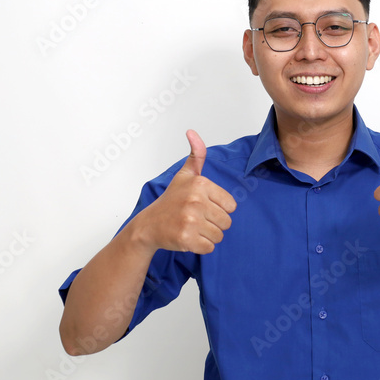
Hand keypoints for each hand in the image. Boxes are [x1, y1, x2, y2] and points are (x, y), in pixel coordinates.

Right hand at [133, 130, 236, 253]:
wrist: (148, 225)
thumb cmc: (171, 201)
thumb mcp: (185, 175)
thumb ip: (196, 155)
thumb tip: (192, 132)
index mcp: (200, 184)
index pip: (231, 206)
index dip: (219, 209)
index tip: (203, 207)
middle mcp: (195, 201)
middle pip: (227, 222)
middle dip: (214, 224)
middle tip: (196, 219)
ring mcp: (190, 220)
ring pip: (219, 236)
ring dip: (208, 235)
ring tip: (192, 228)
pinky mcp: (186, 238)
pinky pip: (209, 248)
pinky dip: (201, 247)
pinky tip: (189, 238)